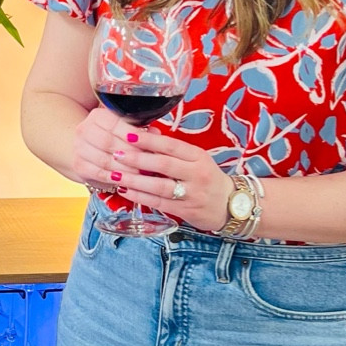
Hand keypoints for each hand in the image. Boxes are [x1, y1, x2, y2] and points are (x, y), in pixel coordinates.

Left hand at [74, 113, 231, 233]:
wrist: (231, 206)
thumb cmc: (207, 179)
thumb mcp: (197, 160)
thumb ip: (174, 151)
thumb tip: (146, 136)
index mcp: (198, 157)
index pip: (171, 145)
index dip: (149, 141)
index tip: (128, 135)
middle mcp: (196, 174)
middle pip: (163, 165)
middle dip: (137, 159)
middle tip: (116, 154)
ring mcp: (191, 193)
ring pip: (159, 186)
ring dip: (134, 180)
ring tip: (115, 174)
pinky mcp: (185, 210)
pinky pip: (158, 202)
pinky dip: (140, 196)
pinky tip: (126, 190)